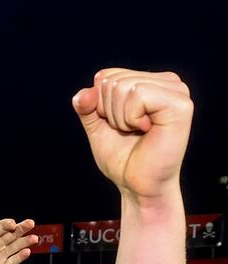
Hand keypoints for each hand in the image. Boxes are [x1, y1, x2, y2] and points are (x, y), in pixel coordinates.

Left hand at [0, 218, 37, 263]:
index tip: (11, 224)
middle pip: (11, 234)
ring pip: (15, 247)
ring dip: (25, 242)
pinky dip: (20, 257)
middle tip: (31, 223)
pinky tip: (27, 252)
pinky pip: (12, 261)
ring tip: (34, 238)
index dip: (6, 224)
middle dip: (21, 228)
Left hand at [72, 69, 192, 200]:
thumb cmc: (122, 158)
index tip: (118, 125)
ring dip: (121, 118)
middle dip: (109, 112)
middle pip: (112, 80)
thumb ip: (87, 106)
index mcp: (149, 82)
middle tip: (129, 131)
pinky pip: (138, 95)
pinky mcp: (180, 104)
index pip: (105, 75)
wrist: (137, 186)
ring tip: (138, 132)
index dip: (99, 105)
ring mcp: (177, 91)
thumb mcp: (97, 127)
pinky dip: (131, 118)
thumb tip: (84, 92)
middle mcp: (167, 82)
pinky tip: (147, 130)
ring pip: (124, 87)